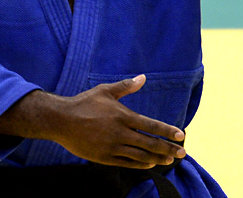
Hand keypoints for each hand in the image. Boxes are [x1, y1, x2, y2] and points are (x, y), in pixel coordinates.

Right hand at [0, 75, 186, 168]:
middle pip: (149, 143)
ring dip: (157, 158)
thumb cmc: (84, 103)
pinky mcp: (103, 157)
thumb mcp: (105, 90)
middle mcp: (119, 133)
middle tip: (183, 153)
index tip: (182, 135)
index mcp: (123, 116)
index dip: (167, 131)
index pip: (151, 125)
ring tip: (170, 160)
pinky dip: (140, 164)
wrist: (59, 120)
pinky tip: (150, 164)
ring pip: (139, 156)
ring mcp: (111, 147)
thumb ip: (126, 86)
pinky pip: (126, 163)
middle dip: (168, 149)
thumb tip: (143, 77)